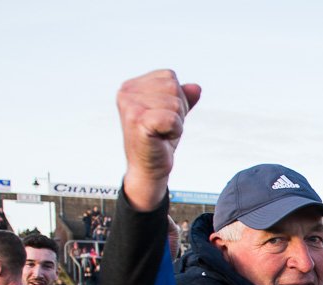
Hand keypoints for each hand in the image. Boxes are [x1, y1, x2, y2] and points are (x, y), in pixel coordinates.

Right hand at [117, 69, 201, 209]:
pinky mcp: (137, 121)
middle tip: (163, 128)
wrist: (148, 169)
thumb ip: (183, 98)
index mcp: (131, 85)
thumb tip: (196, 88)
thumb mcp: (173, 114)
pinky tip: (161, 138)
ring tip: (161, 133)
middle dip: (178, 110)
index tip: (162, 117)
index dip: (177, 99)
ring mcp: (130, 105)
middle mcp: (126, 92)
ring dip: (176, 122)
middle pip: (173, 87)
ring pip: (175, 103)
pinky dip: (174, 130)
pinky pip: (172, 118)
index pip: (169, 77)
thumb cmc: (158, 141)